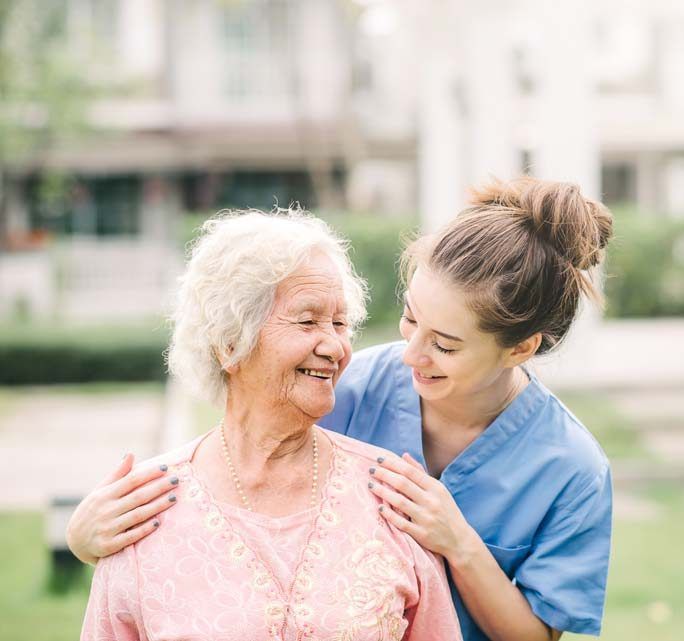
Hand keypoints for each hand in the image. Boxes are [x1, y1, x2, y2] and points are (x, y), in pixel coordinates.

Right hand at [65, 453, 179, 564]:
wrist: (74, 542)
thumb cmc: (93, 511)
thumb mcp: (100, 491)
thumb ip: (117, 474)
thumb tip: (130, 454)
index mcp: (104, 495)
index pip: (131, 481)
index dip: (149, 473)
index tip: (166, 467)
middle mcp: (105, 510)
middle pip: (137, 497)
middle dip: (159, 488)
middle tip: (176, 480)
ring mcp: (106, 528)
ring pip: (137, 515)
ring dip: (157, 507)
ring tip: (174, 498)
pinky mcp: (108, 546)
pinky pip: (129, 537)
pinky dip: (144, 530)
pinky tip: (158, 522)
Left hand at [368, 452, 477, 562]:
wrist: (459, 540)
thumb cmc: (446, 510)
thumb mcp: (438, 489)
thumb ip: (420, 472)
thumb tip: (403, 455)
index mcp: (436, 488)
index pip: (410, 472)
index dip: (393, 464)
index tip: (379, 459)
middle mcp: (431, 501)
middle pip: (403, 484)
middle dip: (384, 474)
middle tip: (371, 469)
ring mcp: (426, 518)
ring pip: (400, 502)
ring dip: (382, 492)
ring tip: (370, 485)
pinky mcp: (421, 534)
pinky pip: (402, 523)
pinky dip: (390, 514)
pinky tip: (380, 507)